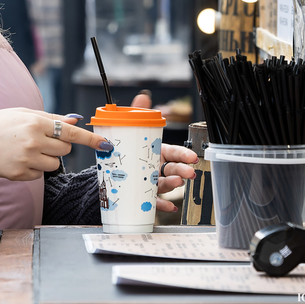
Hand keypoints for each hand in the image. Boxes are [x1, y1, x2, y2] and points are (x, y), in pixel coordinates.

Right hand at [0, 108, 110, 181]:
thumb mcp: (23, 114)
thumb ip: (51, 118)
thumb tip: (75, 121)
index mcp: (35, 123)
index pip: (71, 133)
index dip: (90, 139)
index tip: (105, 144)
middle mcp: (33, 142)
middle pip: (65, 150)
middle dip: (60, 147)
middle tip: (43, 140)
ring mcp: (27, 160)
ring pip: (55, 164)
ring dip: (48, 159)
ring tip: (28, 150)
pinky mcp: (21, 175)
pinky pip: (40, 175)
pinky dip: (35, 168)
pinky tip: (20, 160)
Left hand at [131, 90, 197, 212]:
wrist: (112, 171)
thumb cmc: (129, 152)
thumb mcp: (133, 133)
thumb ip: (140, 115)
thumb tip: (143, 97)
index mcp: (157, 152)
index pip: (174, 152)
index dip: (184, 154)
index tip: (192, 157)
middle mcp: (157, 168)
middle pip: (173, 168)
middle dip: (183, 170)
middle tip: (189, 172)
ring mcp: (152, 182)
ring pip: (165, 183)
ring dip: (173, 184)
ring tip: (177, 183)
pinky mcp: (145, 195)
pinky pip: (155, 201)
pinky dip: (162, 205)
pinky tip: (169, 207)